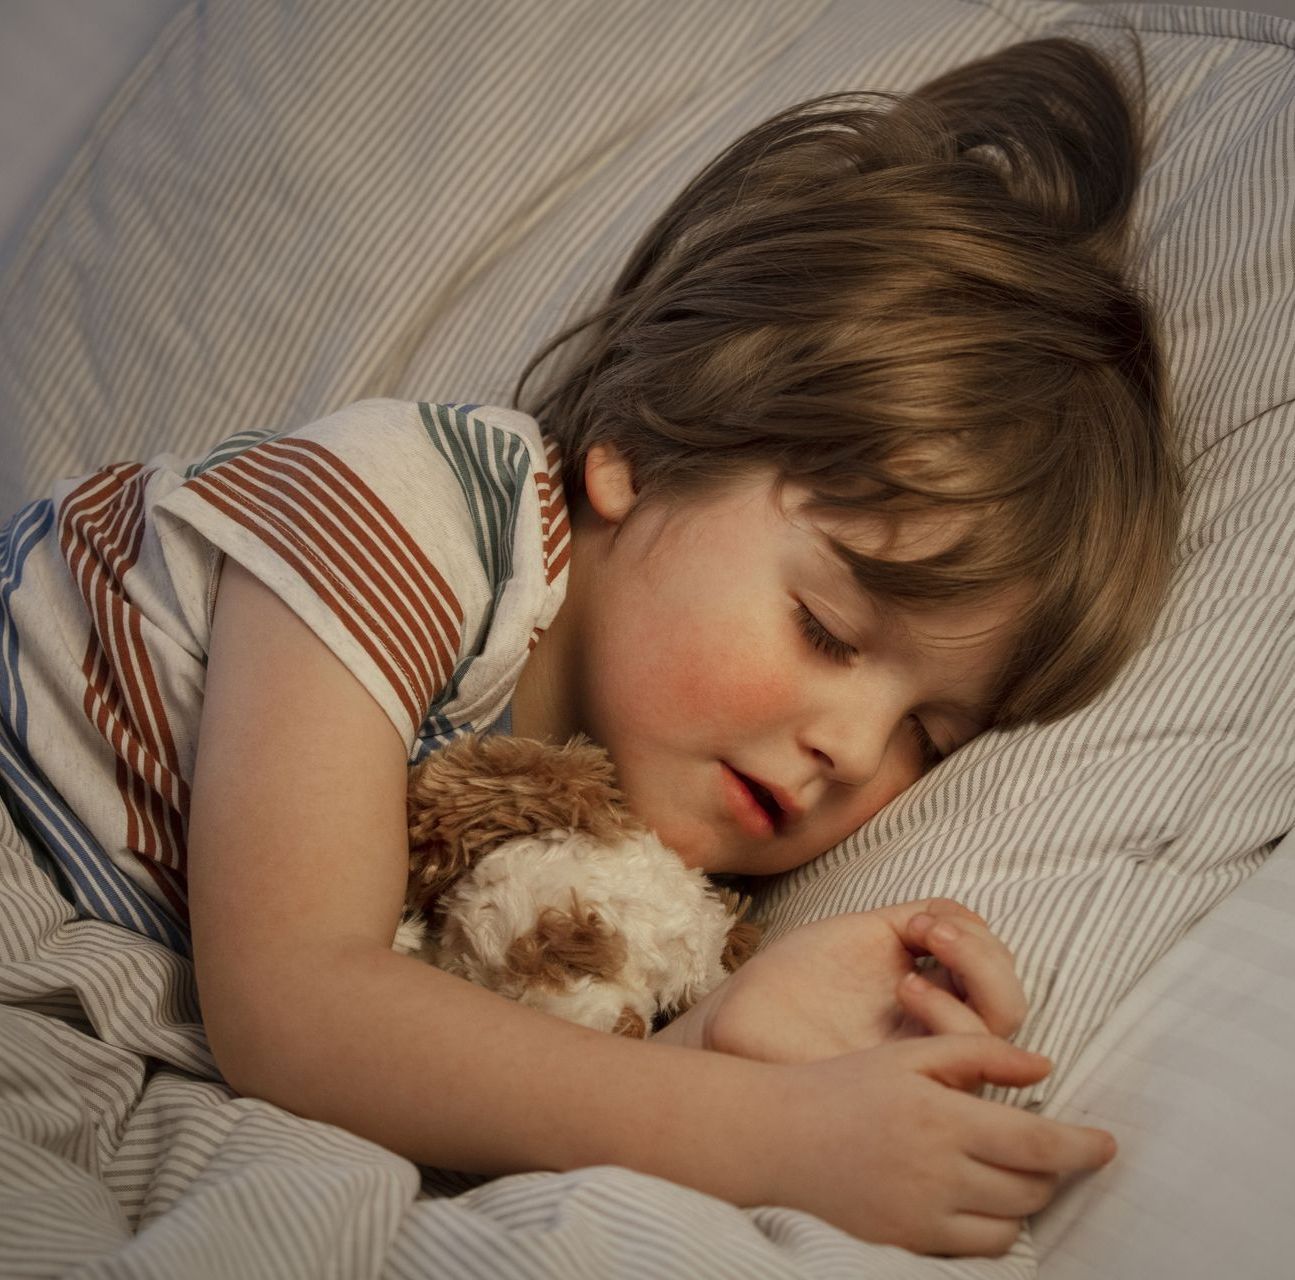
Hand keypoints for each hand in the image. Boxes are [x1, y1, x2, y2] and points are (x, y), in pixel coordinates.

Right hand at [656, 898, 1024, 1063]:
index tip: (905, 988)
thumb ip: (863, 1082)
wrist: (746, 1019)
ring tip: (923, 928)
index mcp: (923, 1067)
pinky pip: (961, 920)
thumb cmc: (772, 1054)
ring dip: (971, 941)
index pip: (984, 1051)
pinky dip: (955, 915)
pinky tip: (915, 921)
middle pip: (1006, 1007)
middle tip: (933, 945)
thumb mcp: (817, 1076)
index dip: (961, 1018)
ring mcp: (925, 981)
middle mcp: (932, 1028)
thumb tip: (930, 1086)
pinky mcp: (902, 939)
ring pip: (995, 963)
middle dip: (983, 971)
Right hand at [755, 1034, 1115, 1256]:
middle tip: (1047, 1147)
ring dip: (1024, 1200)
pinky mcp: (908, 1243)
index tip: (1107, 1143)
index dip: (1082, 1147)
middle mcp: (937, 1172)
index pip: (1037, 1142)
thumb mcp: (909, 1056)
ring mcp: (923, 1215)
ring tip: (1010, 1171)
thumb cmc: (844, 1086)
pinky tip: (977, 1197)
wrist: (778, 1138)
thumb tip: (1045, 1068)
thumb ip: (979, 1052)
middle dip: (1053, 1169)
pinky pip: (976, 1248)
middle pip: (1031, 1187)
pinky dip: (990, 1227)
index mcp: (940, 1116)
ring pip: (1011, 1225)